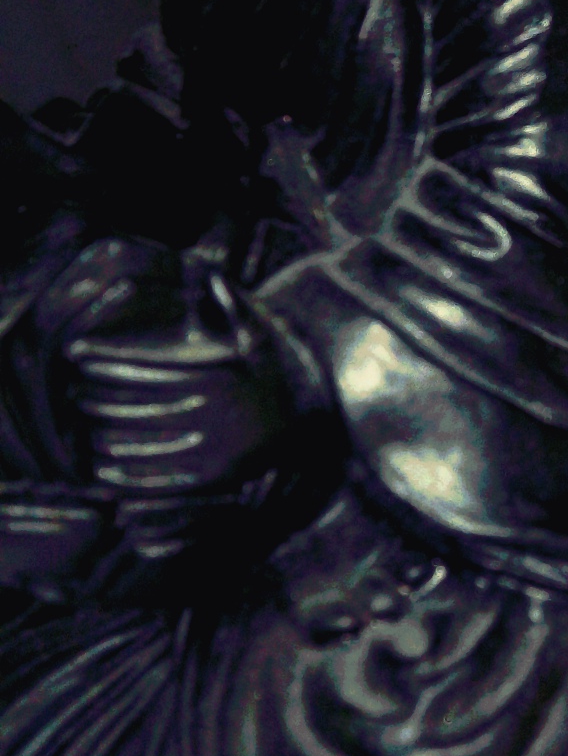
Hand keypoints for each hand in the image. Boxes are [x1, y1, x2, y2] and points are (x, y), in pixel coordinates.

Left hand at [64, 262, 291, 502]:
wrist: (309, 429)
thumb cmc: (275, 380)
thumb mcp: (263, 342)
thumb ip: (236, 310)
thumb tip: (214, 276)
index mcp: (216, 377)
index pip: (146, 367)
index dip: (106, 360)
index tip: (78, 355)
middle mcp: (211, 413)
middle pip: (136, 405)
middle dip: (96, 397)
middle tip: (71, 393)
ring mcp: (211, 448)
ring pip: (140, 442)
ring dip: (102, 436)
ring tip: (79, 427)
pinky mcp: (211, 478)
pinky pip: (158, 479)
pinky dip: (125, 476)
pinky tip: (101, 470)